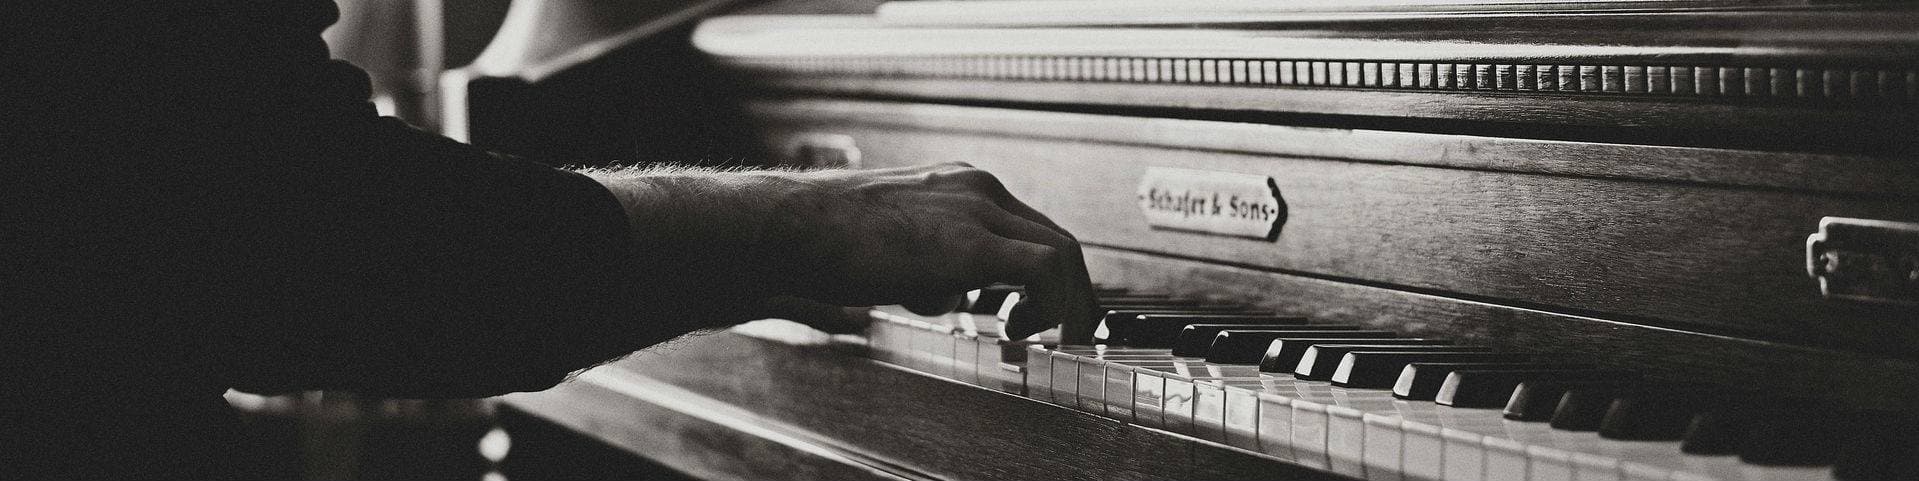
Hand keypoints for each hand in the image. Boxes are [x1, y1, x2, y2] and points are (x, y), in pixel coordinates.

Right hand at [588, 163, 1094, 340]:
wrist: (785, 230)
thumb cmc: (818, 245)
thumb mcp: (884, 255)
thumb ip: (914, 271)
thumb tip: (922, 303)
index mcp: (956, 185)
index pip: (1027, 226)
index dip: (1046, 275)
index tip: (1042, 313)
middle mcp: (974, 188)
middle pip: (1054, 237)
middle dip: (1070, 291)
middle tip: (1066, 332)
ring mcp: (976, 208)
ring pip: (1062, 252)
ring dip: (1067, 303)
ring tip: (1045, 339)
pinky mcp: (971, 241)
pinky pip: (1046, 269)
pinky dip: (1052, 305)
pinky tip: (1021, 333)